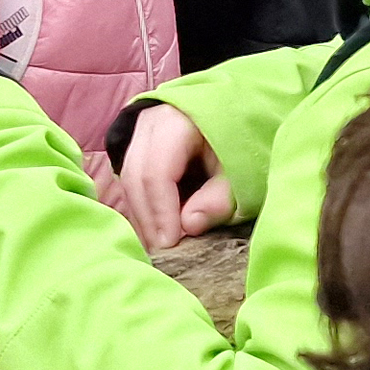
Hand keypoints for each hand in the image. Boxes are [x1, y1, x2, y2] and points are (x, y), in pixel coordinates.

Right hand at [115, 105, 233, 253]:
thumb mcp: (242, 169)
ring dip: (142, 217)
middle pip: (135, 176)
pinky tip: (154, 230)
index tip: (171, 245)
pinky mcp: (136, 146)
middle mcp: (148, 123)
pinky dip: (142, 208)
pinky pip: (130, 180)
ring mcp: (138, 132)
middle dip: (147, 219)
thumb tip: (189, 226)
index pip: (156, 172)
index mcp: (175, 122)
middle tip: (163, 254)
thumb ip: (220, 197)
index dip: (161, 212)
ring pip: (127, 180)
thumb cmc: (242, 144)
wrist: (238, 115)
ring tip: (159, 247)